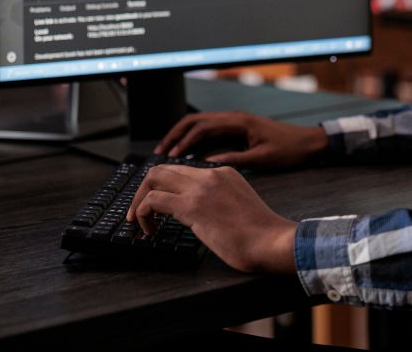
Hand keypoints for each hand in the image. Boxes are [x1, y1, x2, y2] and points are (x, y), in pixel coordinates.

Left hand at [126, 164, 297, 273]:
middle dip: (144, 189)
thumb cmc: (261, 234)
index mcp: (224, 173)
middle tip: (139, 211)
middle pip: (163, 169)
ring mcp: (201, 188)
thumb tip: (199, 216)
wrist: (272, 241)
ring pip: (153, 178)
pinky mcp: (192, 206)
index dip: (164, 187)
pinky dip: (143, 214)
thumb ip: (220, 202)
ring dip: (139, 201)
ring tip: (140, 221)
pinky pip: (153, 201)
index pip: (182, 170)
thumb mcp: (239, 206)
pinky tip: (150, 230)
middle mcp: (210, 175)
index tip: (157, 205)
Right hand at [154, 111, 328, 168]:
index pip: (202, 127)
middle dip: (176, 135)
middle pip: (196, 121)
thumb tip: (208, 164)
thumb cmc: (290, 149)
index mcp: (239, 122)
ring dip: (184, 136)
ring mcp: (236, 121)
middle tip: (161, 152)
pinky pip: (211, 131)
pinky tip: (190, 153)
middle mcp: (234, 117)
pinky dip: (196, 139)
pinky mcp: (238, 129)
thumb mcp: (262, 158)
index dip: (183, 140)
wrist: (309, 143)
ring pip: (201, 124)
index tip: (170, 155)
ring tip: (169, 153)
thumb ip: (235, 160)